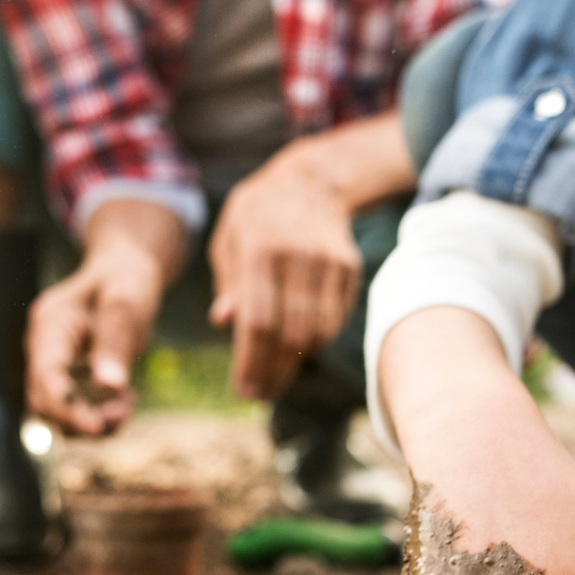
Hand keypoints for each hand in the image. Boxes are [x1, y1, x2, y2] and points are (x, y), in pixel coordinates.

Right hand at [26, 201, 184, 436]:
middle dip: (80, 419)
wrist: (125, 269)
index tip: (97, 427)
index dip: (66, 408)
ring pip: (59, 410)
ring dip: (91, 419)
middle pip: (45, 401)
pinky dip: (100, 411)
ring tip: (127, 409)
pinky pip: (77, 405)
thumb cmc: (125, 278)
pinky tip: (127, 400)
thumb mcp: (126, 302)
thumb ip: (116, 343)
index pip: (46, 377)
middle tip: (123, 415)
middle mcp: (45, 347)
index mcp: (50, 325)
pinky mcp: (72, 373)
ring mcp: (56, 362)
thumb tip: (110, 387)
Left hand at [208, 150, 360, 399]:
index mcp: (259, 249)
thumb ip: (229, 282)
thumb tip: (225, 323)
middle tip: (260, 394)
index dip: (252, 362)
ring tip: (276, 377)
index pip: (258, 320)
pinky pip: (335, 319)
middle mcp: (297, 256)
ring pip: (317, 332)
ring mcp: (328, 262)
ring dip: (295, 363)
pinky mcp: (348, 268)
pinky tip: (298, 349)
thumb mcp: (229, 240)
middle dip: (274, 372)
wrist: (310, 181)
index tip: (244, 390)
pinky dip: (316, 341)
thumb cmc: (257, 216)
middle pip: (290, 334)